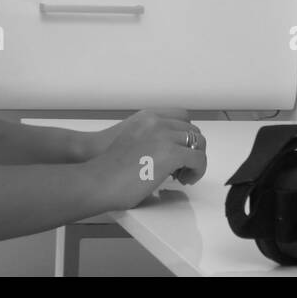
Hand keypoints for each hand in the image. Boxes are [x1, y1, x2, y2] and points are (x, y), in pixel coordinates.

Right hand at [87, 110, 207, 210]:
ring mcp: (165, 136)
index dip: (184, 136)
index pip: (182, 117)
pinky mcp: (171, 154)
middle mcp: (158, 123)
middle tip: (182, 167)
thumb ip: (147, 139)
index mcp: (147, 118)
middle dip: (191, 148)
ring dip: (195, 159)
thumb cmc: (107, 166)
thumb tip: (161, 154)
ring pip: (198, 143)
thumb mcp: (128, 140)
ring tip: (183, 175)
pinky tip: (186, 180)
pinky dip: (198, 170)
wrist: (97, 178)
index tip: (180, 150)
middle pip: (192, 130)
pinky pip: (198, 159)